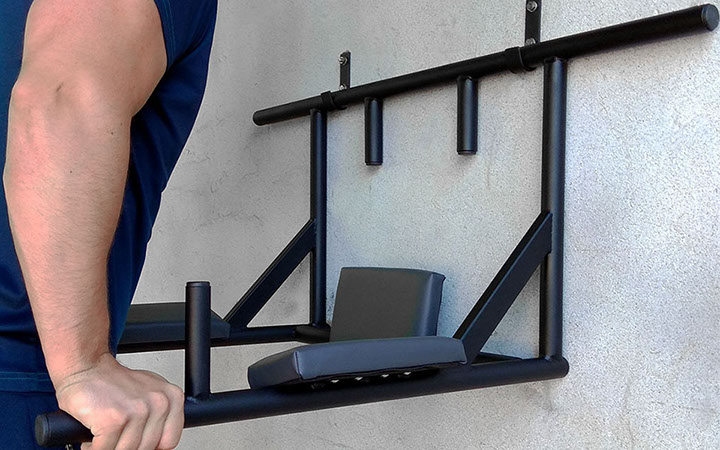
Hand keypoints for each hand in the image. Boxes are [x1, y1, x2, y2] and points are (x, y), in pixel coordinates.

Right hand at [54, 353, 184, 449]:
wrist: (86, 368)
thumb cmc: (113, 383)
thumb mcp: (148, 395)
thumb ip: (159, 418)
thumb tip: (157, 446)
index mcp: (172, 398)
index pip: (169, 441)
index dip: (150, 447)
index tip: (136, 442)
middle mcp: (159, 403)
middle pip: (146, 448)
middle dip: (127, 446)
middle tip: (115, 438)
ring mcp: (138, 411)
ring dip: (110, 448)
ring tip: (103, 436)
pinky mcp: (114, 420)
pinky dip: (93, 449)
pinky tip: (92, 438)